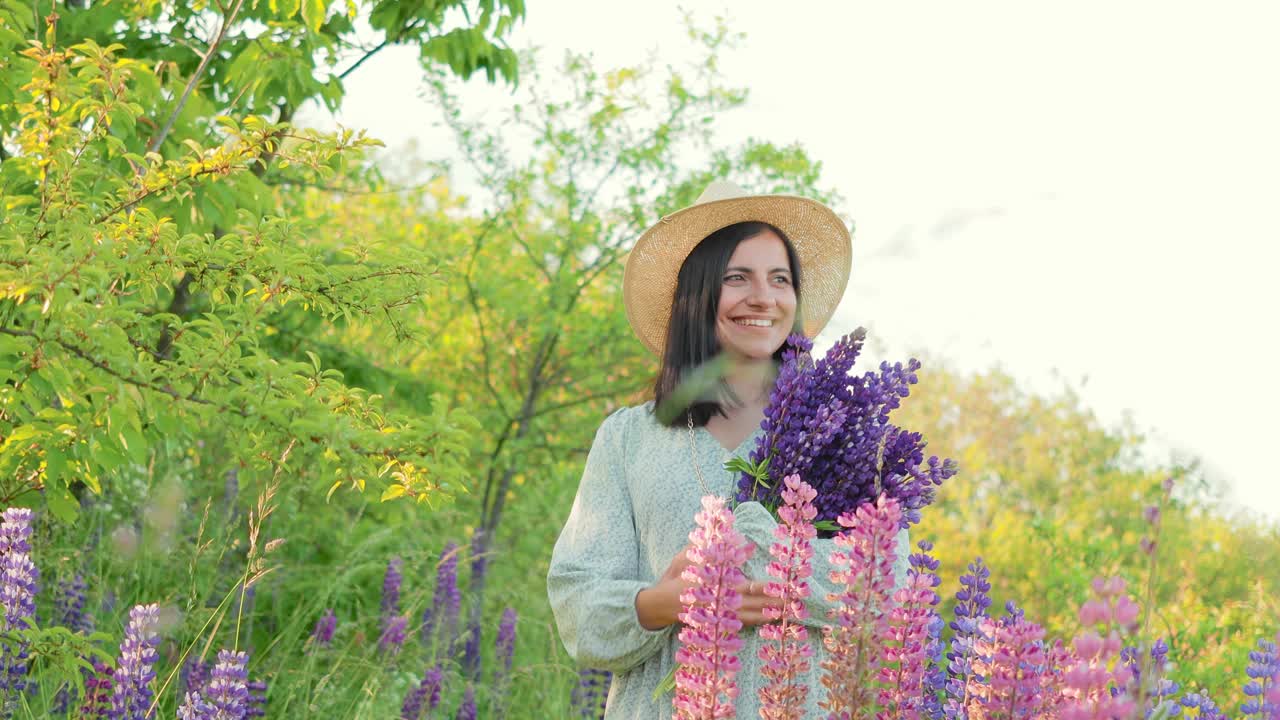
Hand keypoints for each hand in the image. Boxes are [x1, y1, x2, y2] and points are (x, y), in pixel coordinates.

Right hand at [636, 544, 782, 629]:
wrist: (659, 605)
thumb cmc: (676, 578)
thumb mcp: (688, 557)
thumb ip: (712, 550)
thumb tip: (742, 543)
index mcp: (713, 582)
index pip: (743, 583)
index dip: (763, 585)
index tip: (780, 582)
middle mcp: (719, 600)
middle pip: (750, 601)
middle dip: (771, 600)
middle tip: (791, 599)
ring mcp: (718, 614)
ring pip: (748, 615)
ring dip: (767, 613)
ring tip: (784, 611)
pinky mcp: (716, 623)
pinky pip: (740, 624)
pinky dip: (755, 621)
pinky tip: (767, 619)